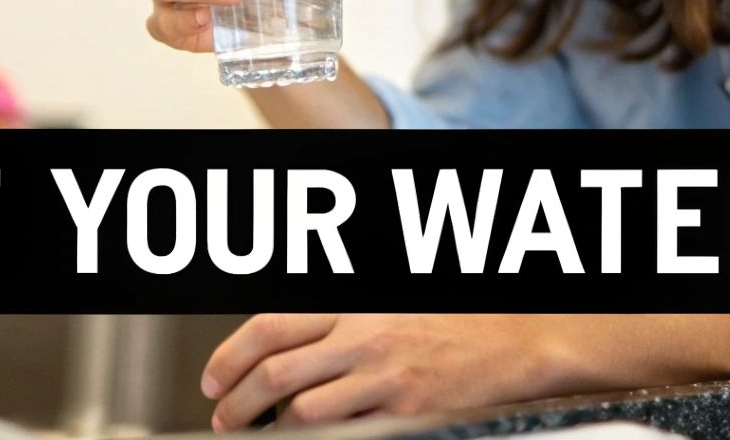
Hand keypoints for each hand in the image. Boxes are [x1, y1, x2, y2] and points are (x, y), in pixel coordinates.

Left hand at [199, 314, 553, 430]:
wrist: (517, 343)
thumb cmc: (454, 322)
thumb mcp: (388, 303)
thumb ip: (337, 321)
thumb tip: (283, 346)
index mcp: (353, 304)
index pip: (270, 326)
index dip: (229, 356)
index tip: (213, 379)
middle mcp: (363, 336)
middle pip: (274, 370)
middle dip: (236, 401)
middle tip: (223, 418)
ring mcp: (384, 376)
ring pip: (301, 410)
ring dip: (271, 429)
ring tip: (260, 437)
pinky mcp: (406, 410)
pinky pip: (344, 432)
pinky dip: (317, 439)